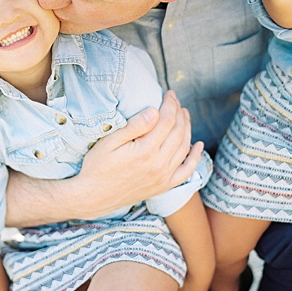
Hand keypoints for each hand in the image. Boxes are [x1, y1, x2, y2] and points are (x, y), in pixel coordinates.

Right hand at [76, 90, 203, 218]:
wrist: (94, 197)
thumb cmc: (97, 166)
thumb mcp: (109, 142)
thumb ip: (134, 126)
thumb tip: (154, 111)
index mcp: (145, 151)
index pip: (166, 120)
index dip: (170, 104)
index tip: (168, 94)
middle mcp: (158, 165)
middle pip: (178, 131)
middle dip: (179, 112)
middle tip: (176, 101)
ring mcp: (163, 177)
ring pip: (184, 147)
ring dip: (187, 128)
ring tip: (184, 114)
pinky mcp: (164, 186)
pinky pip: (186, 171)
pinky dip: (195, 157)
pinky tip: (198, 145)